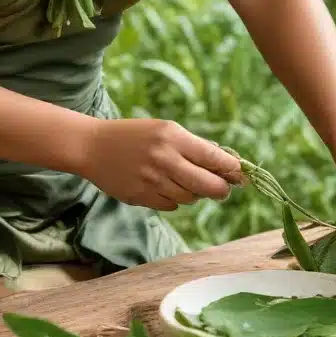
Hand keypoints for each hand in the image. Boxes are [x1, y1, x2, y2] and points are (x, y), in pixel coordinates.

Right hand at [81, 118, 243, 210]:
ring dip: (195, 193)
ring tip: (186, 182)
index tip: (242, 175)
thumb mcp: (165, 130)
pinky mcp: (141, 197)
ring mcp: (152, 181)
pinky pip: (172, 206)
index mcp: (173, 137)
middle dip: (222, 190)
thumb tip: (226, 165)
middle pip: (209, 185)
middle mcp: (165, 159)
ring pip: (191, 197)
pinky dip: (175, 200)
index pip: (214, 157)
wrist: (93, 147)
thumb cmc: (135, 136)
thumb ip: (193, 147)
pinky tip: (166, 187)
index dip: (233, 169)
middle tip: (224, 189)